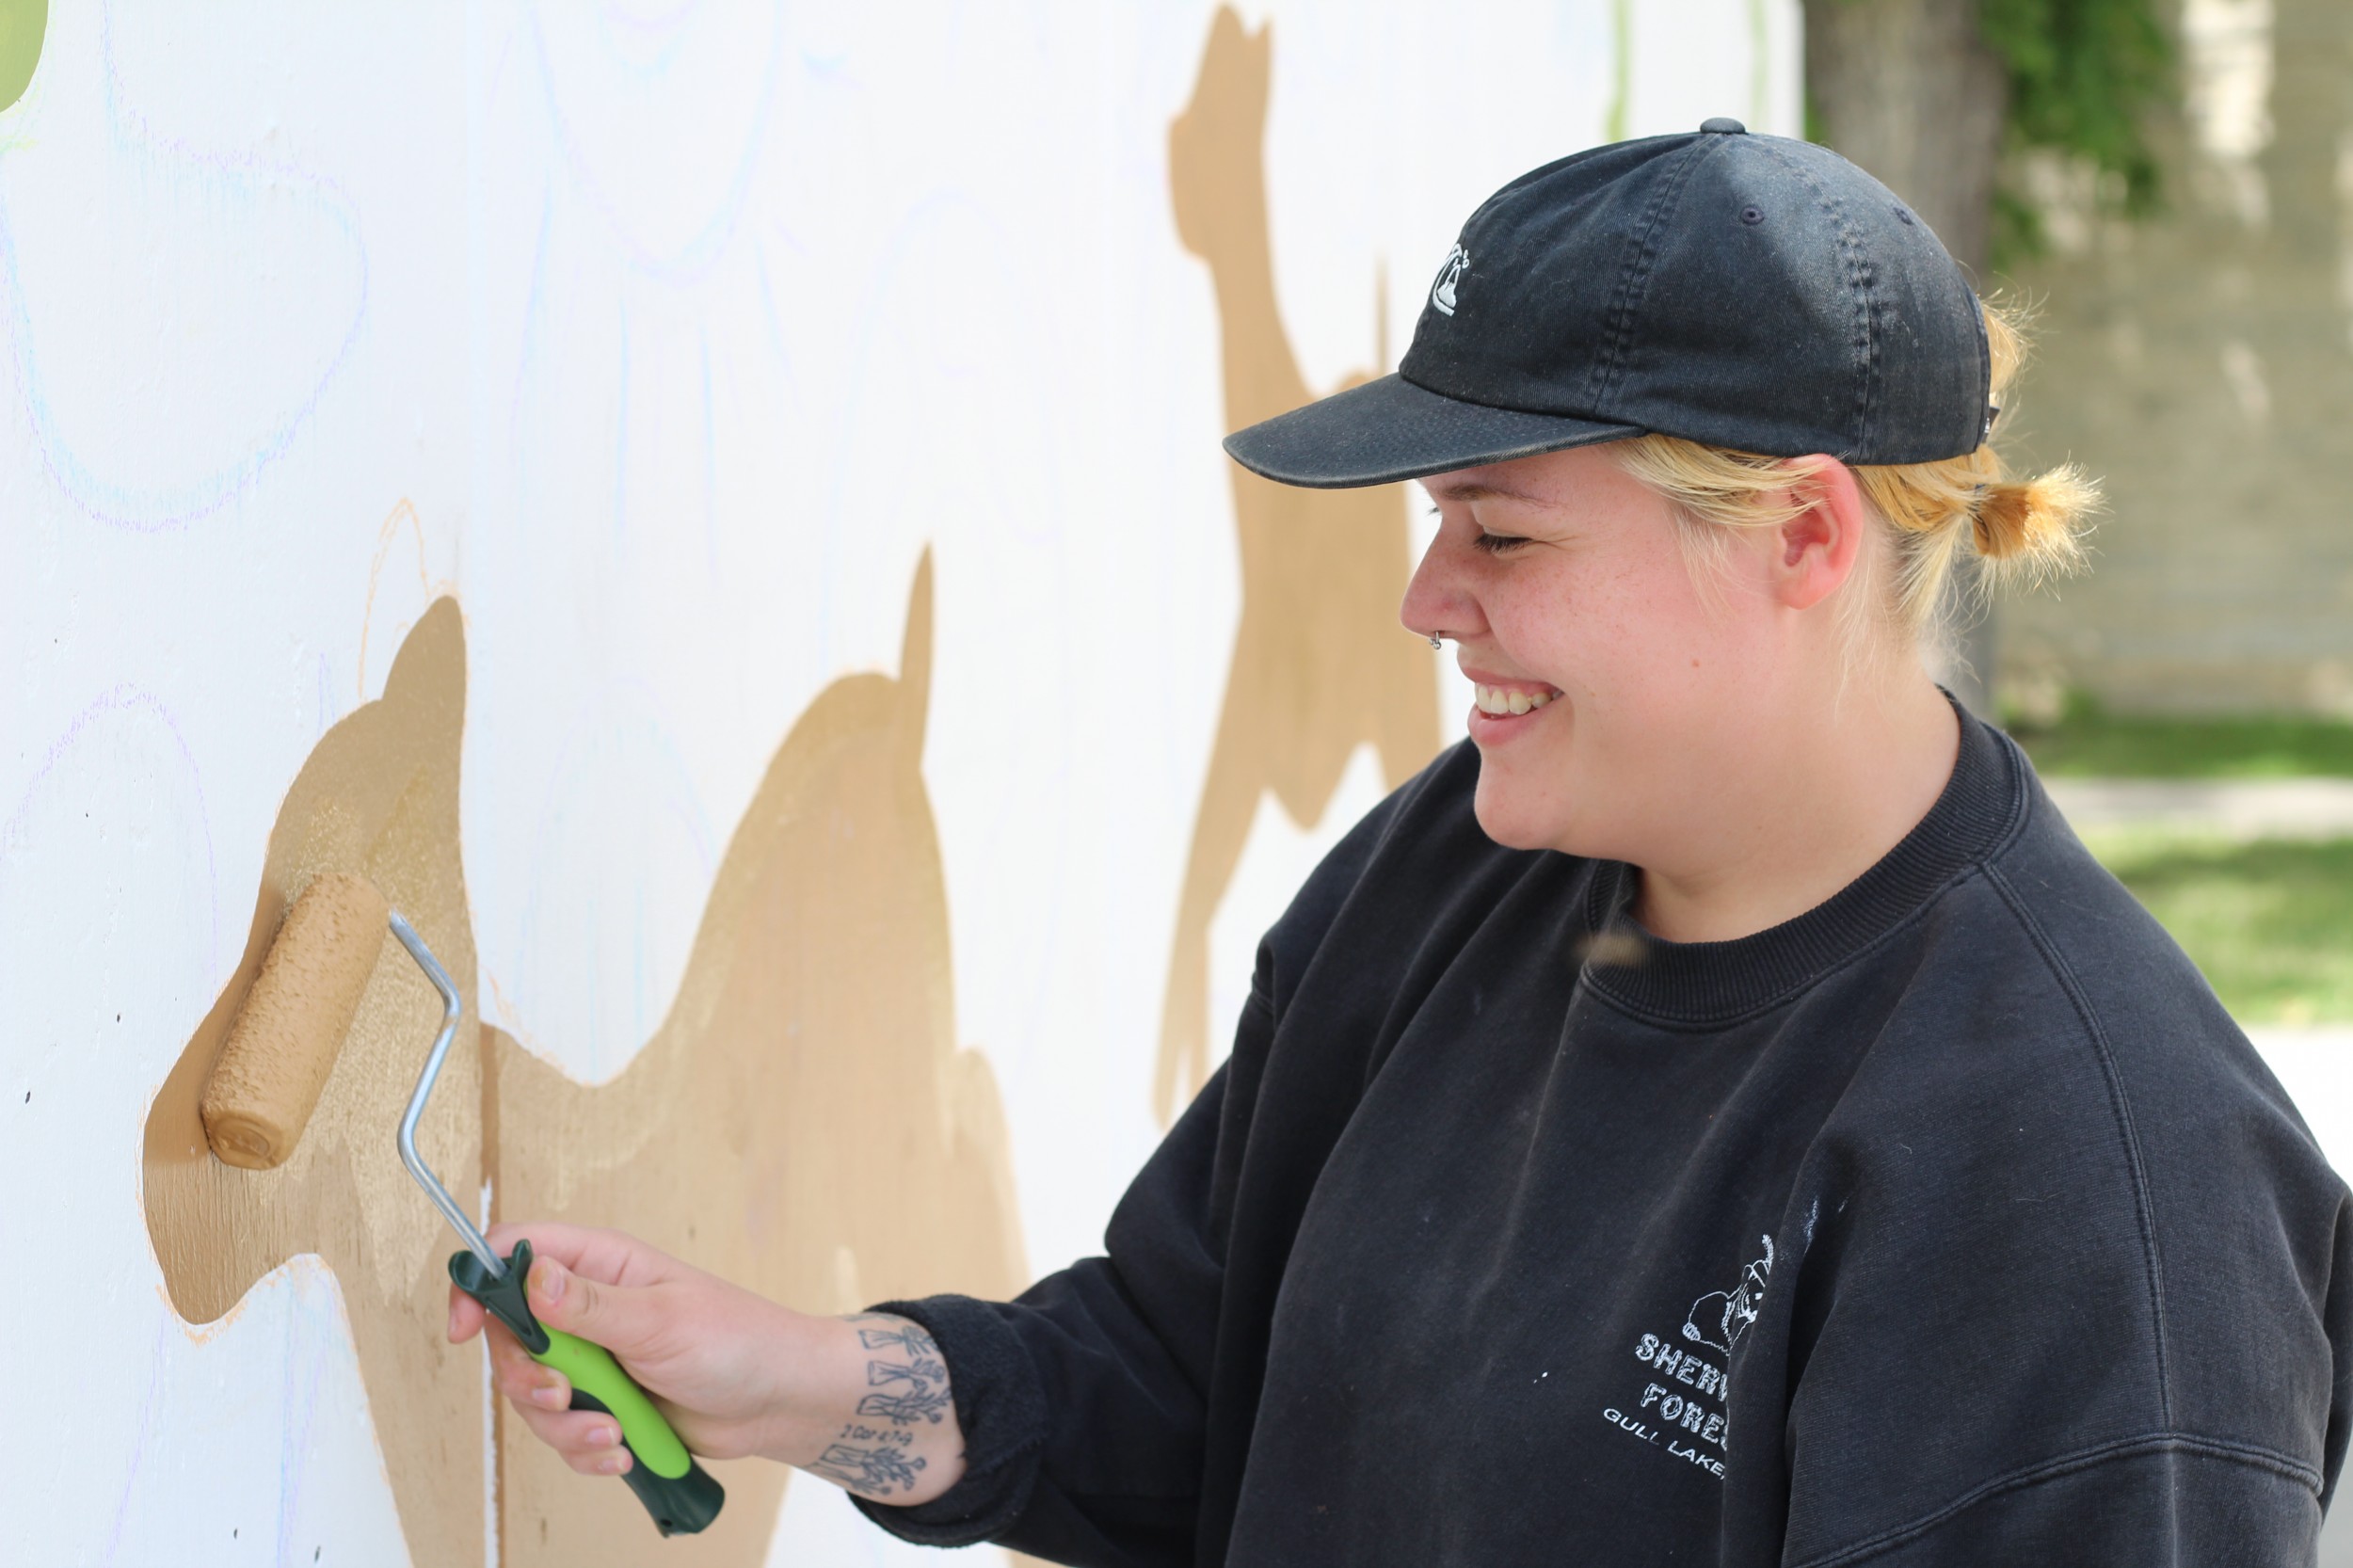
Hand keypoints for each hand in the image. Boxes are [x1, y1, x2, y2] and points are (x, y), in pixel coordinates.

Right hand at [447, 1222, 810, 1477]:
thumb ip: (590, 1305)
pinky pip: (562, 1432)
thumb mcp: (662, 1320)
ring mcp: (594, 1358)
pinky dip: (586, 1449)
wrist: (777, 1400)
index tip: (464, 1329)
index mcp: (601, 1264)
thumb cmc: (737, 1340)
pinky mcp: (603, 1403)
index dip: (479, 1285)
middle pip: (509, 1337)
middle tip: (561, 1395)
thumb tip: (531, 1277)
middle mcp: (588, 1308)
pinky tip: (622, 1450)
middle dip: (527, 1377)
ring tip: (614, 1433)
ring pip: (532, 1394)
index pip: (514, 1253)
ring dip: (565, 1425)